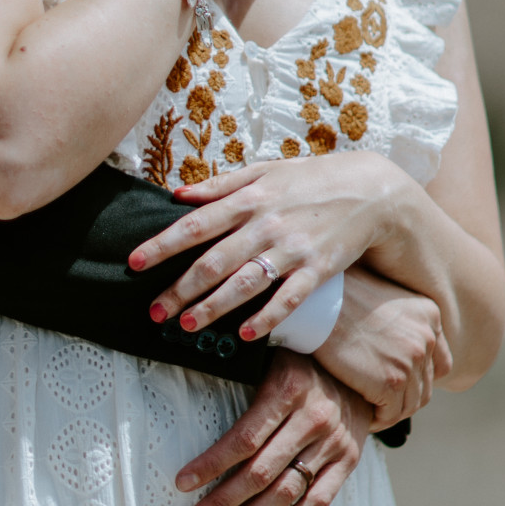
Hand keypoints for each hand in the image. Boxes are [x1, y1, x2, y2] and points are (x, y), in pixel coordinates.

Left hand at [129, 149, 407, 338]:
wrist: (370, 189)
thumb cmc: (309, 180)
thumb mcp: (265, 171)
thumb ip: (221, 185)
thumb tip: (178, 194)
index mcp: (249, 198)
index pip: (195, 225)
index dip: (162, 245)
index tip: (133, 263)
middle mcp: (266, 224)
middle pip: (214, 261)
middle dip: (180, 288)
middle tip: (154, 311)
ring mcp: (292, 249)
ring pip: (245, 284)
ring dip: (213, 307)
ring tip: (186, 326)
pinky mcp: (318, 270)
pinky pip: (287, 299)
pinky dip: (265, 318)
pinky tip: (244, 334)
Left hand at [176, 352, 371, 505]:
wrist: (358, 371)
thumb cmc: (299, 366)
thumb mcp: (271, 359)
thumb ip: (241, 381)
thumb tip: (189, 408)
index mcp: (287, 390)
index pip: (243, 438)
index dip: (211, 464)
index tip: (182, 483)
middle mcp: (312, 418)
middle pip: (260, 472)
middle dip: (222, 502)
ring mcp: (333, 443)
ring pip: (286, 491)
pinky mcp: (349, 461)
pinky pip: (319, 500)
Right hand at [316, 267, 451, 426]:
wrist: (317, 304)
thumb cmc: (337, 299)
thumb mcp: (382, 299)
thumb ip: (400, 324)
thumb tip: (395, 352)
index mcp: (429, 315)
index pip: (439, 362)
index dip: (420, 378)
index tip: (399, 384)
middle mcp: (426, 338)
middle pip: (425, 386)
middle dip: (404, 398)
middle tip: (380, 403)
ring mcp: (412, 361)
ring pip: (410, 404)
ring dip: (391, 412)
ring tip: (371, 412)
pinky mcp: (391, 382)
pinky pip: (391, 415)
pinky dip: (378, 420)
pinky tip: (363, 416)